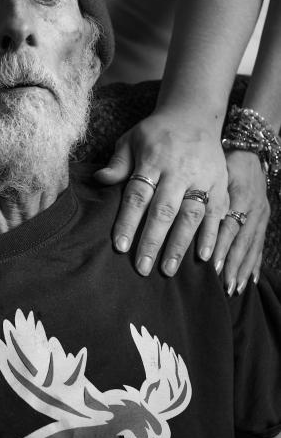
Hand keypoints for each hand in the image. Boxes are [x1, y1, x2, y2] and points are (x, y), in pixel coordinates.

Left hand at [94, 111, 228, 275]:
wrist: (193, 115)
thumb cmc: (155, 133)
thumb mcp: (131, 139)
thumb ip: (118, 163)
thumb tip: (99, 180)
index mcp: (153, 160)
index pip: (138, 195)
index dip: (128, 221)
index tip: (120, 246)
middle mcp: (179, 171)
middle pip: (164, 211)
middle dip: (152, 241)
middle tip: (142, 268)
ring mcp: (203, 178)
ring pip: (191, 216)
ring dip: (180, 245)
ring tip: (168, 270)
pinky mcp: (221, 184)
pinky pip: (217, 213)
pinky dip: (211, 236)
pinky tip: (204, 258)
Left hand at [213, 150, 268, 294]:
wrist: (248, 149)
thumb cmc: (223, 160)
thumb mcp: (212, 169)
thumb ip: (199, 189)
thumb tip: (174, 205)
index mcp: (239, 195)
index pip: (229, 225)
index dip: (221, 244)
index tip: (210, 263)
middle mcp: (254, 207)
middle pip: (242, 240)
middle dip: (232, 263)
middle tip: (223, 284)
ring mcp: (262, 215)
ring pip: (252, 246)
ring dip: (243, 268)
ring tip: (234, 288)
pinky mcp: (264, 220)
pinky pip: (260, 245)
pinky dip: (255, 264)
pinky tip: (251, 281)